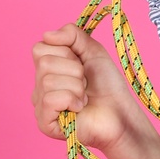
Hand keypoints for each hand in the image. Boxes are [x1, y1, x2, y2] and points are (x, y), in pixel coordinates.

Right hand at [31, 23, 151, 152]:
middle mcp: (39, 86)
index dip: (65, 52)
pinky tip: (78, 108)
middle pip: (44, 63)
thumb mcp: (91, 50)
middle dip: (74, 70)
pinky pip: (50, 100)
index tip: (81, 64)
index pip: (39, 48)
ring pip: (48, 81)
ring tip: (84, 97)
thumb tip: (47, 34)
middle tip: (85, 83)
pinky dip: (71, 100)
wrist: (120, 112)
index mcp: (46, 69)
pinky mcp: (44, 124)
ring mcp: (40, 105)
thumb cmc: (107, 85)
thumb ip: (72, 35)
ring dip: (76, 87)